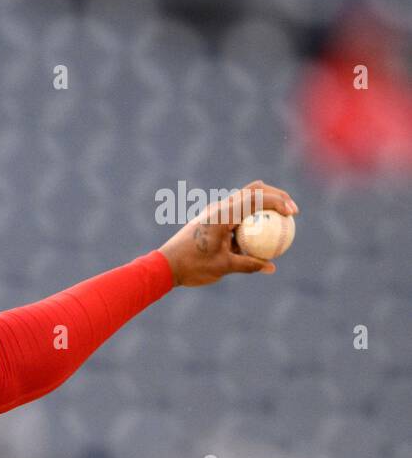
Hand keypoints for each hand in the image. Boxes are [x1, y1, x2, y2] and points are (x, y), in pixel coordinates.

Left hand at [158, 180, 297, 286]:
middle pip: (254, 190)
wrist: (164, 265)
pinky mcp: (212, 219)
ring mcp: (215, 211)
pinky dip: (251, 218)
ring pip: (245, 199)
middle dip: (276, 195)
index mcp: (223, 214)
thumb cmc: (192, 266)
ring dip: (264, 205)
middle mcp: (219, 208)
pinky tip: (260, 234)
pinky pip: (237, 213)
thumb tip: (271, 267)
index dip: (279, 202)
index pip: (256, 199)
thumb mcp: (223, 267)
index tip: (293, 213)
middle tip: (292, 210)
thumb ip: (248, 264)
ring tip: (281, 219)